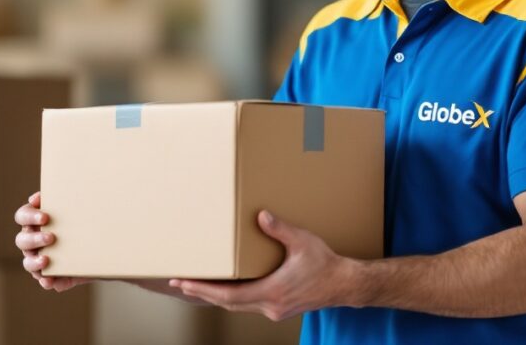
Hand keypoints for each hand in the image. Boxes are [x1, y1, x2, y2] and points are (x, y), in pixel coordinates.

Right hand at [14, 191, 89, 291]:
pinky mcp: (51, 274)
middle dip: (35, 238)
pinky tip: (50, 281)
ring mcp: (38, 258)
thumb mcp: (78, 207)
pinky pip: (44, 280)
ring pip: (28, 261)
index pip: (22, 216)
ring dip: (35, 261)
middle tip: (51, 237)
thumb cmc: (83, 219)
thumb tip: (48, 195)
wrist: (102, 243)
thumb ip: (66, 197)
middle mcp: (33, 240)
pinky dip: (47, 280)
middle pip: (22, 240)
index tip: (45, 216)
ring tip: (46, 260)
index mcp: (35, 221)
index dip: (30, 216)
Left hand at [169, 210, 357, 320]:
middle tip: (181, 282)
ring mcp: (274, 310)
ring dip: (217, 295)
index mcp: (272, 292)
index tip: (185, 282)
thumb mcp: (302, 241)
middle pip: (227, 303)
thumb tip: (261, 216)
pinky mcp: (279, 308)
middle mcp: (270, 306)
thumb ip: (280, 229)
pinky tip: (229, 285)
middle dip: (203, 292)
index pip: (229, 295)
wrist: (344, 284)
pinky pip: (249, 304)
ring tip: (199, 284)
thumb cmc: (325, 263)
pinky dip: (234, 296)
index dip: (204, 289)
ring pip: (238, 306)